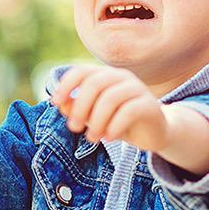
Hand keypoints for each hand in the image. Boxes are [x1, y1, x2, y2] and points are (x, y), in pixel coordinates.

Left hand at [49, 65, 170, 151]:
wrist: (153, 132)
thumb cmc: (119, 122)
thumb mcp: (94, 117)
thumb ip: (77, 109)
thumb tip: (61, 105)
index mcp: (106, 75)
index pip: (82, 71)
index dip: (66, 84)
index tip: (55, 102)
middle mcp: (122, 77)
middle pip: (95, 83)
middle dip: (80, 106)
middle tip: (73, 127)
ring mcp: (138, 88)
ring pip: (111, 98)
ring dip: (97, 120)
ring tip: (91, 138)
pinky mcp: (150, 105)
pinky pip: (129, 111)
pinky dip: (114, 126)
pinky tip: (108, 138)